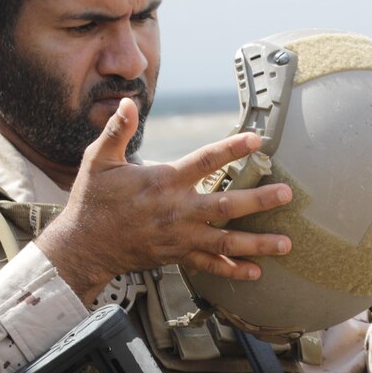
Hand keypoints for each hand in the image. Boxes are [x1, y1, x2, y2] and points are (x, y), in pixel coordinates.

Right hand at [39, 97, 294, 302]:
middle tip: (287, 194)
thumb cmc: (92, 199)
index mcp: (163, 182)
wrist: (84, 245)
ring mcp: (180, 238)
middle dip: (259, 201)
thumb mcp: (98, 160)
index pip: (204, 161)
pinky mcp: (177, 256)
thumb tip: (127, 101)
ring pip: (225, 241)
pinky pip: (209, 266)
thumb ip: (117, 130)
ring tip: (286, 243)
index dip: (231, 149)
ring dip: (257, 243)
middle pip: (226, 205)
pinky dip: (233, 270)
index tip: (256, 140)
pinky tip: (256, 271)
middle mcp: (177, 211)